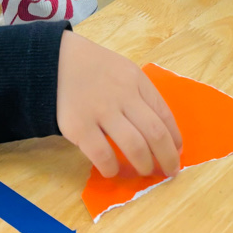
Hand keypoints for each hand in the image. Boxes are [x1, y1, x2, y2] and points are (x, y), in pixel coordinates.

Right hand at [56, 31, 182, 177]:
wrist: (55, 60)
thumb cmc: (94, 69)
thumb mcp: (124, 71)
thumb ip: (141, 95)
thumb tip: (162, 131)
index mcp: (136, 81)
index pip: (164, 114)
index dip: (174, 137)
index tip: (177, 152)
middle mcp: (122, 95)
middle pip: (155, 133)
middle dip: (167, 157)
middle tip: (169, 172)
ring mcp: (100, 111)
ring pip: (134, 146)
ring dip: (144, 164)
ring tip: (144, 171)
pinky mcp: (78, 126)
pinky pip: (102, 154)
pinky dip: (112, 168)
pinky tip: (113, 170)